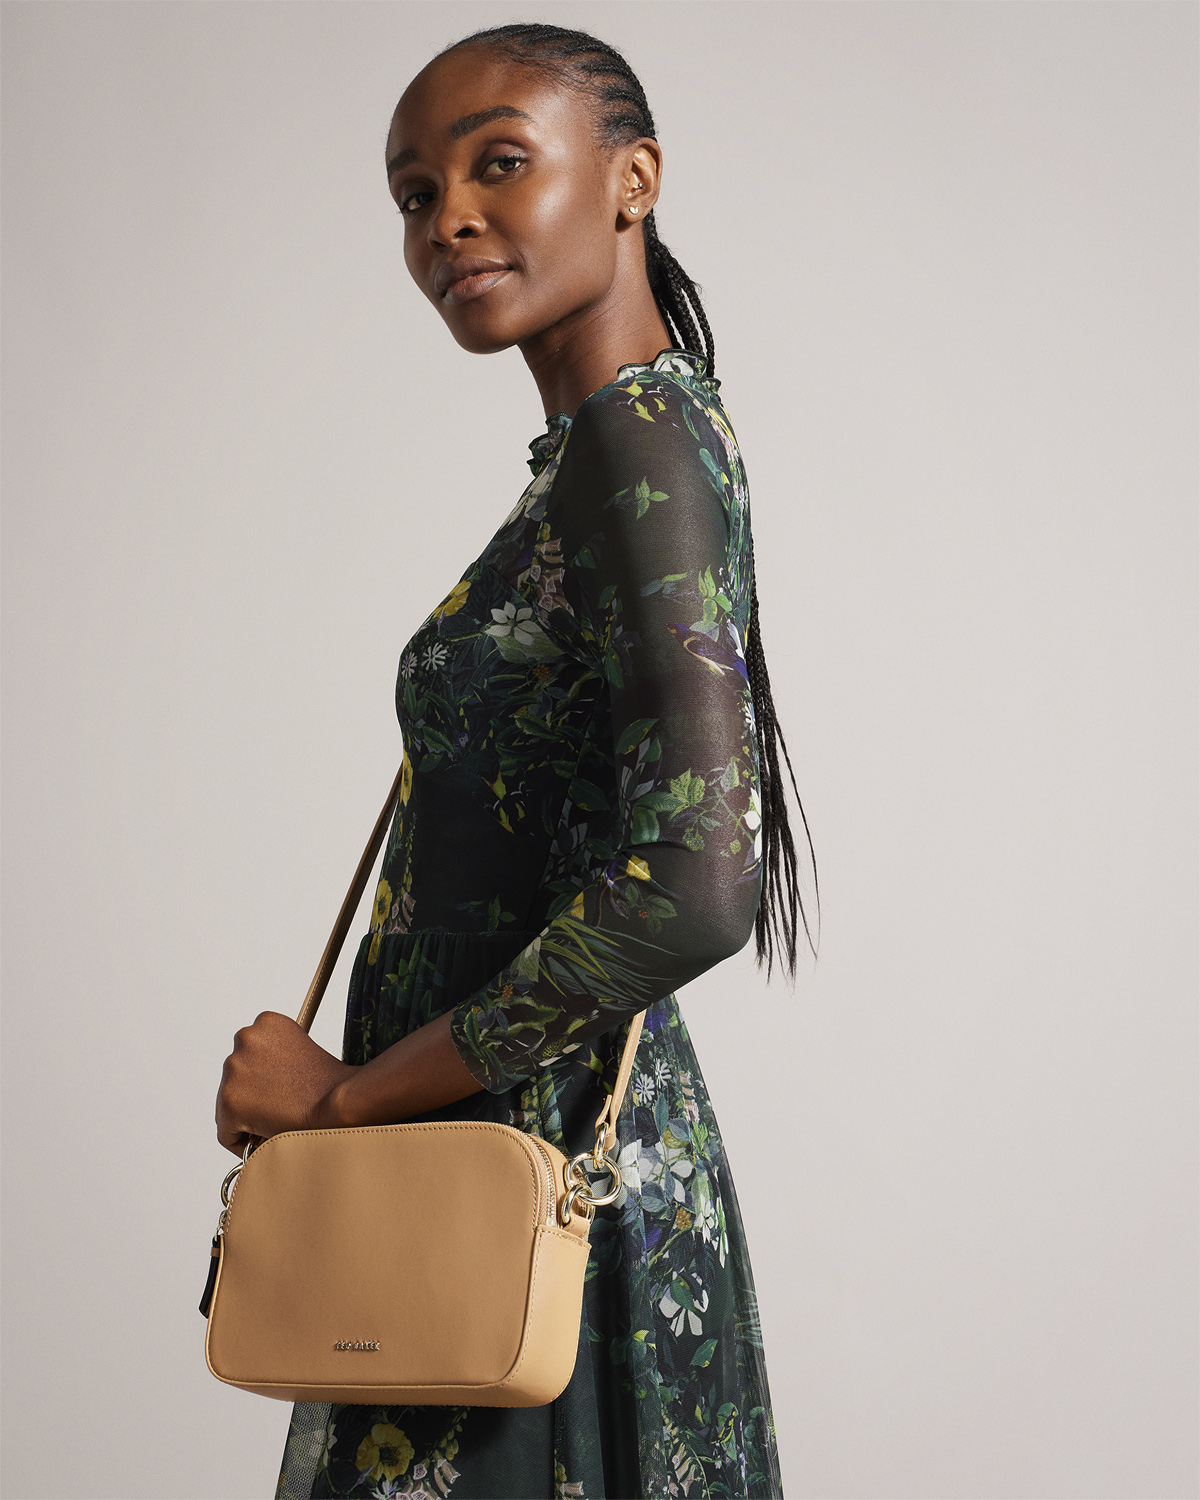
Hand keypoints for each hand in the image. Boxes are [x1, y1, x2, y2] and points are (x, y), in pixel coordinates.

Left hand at [215, 1010, 355, 1155]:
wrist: (338, 1102)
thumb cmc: (330, 1084)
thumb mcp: (302, 1051)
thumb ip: (277, 1056)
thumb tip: (262, 1081)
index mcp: (266, 1021)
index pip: (251, 1053)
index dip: (264, 1076)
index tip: (278, 1089)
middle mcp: (246, 1037)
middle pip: (236, 1076)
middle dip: (254, 1093)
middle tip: (280, 1106)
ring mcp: (234, 1067)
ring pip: (229, 1103)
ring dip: (248, 1113)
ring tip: (278, 1118)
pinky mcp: (229, 1100)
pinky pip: (227, 1131)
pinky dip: (242, 1139)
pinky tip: (267, 1135)